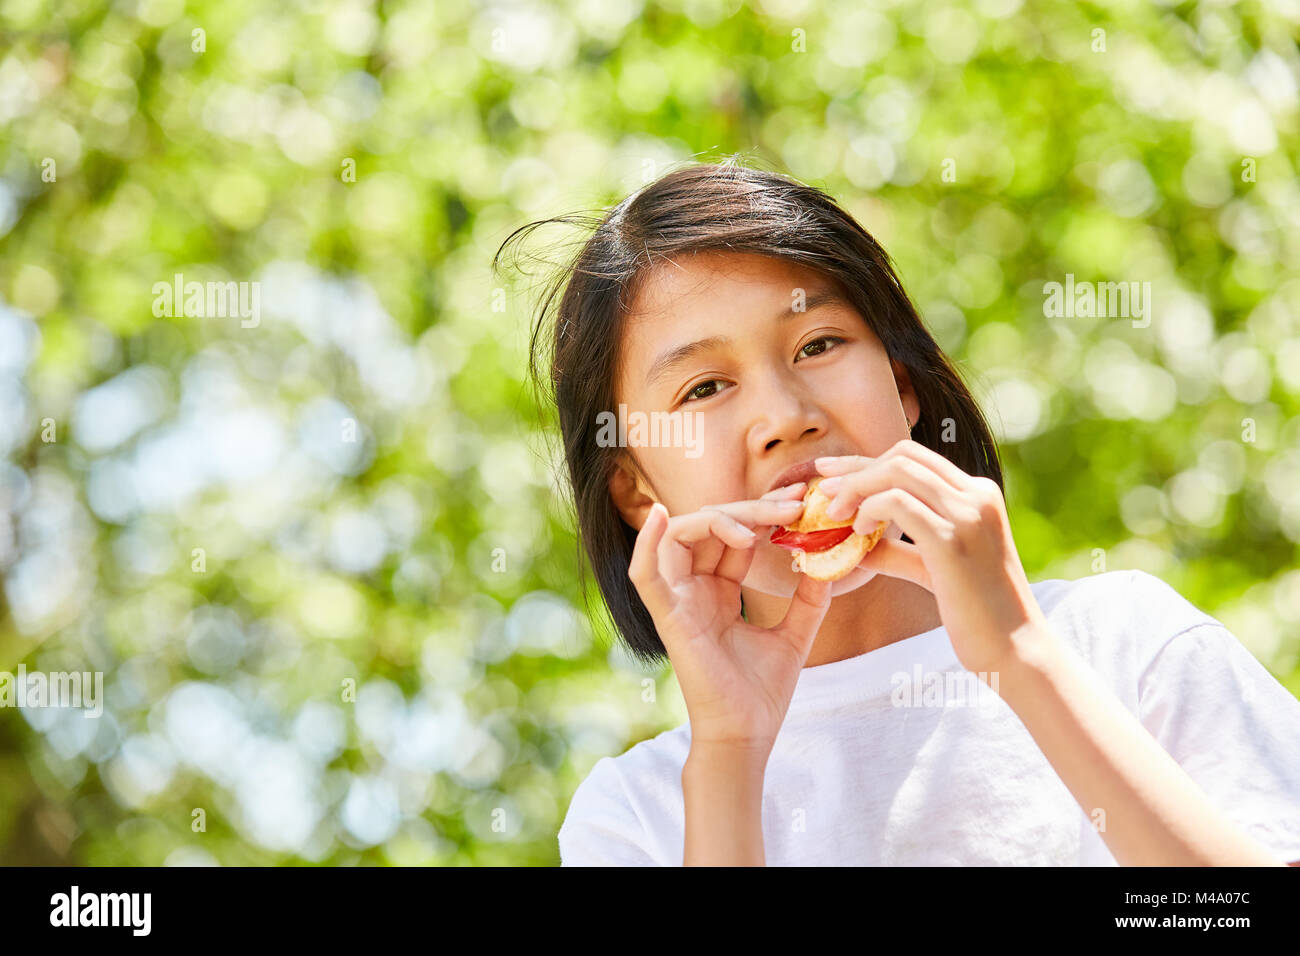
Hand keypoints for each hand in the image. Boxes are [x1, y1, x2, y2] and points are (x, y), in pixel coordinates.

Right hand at [628, 483, 834, 752]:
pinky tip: (660, 514)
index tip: (802, 504)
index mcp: (719, 592)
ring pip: (681, 536)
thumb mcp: (795, 636)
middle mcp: (694, 590)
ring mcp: (678, 601)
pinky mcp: (668, 617)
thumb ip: (809, 599)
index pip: (734, 536)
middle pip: (711, 528)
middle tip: (792, 505)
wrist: (747, 735)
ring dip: (718, 519)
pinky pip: (644, 573)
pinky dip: (646, 541)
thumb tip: (831, 561)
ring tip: (758, 526)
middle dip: (751, 510)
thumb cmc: (762, 693)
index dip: (763, 515)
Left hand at [813, 439, 1050, 677]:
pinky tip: (859, 533)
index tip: (831, 475)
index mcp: (977, 493)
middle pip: (902, 456)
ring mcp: (968, 514)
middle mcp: (976, 494)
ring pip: (897, 472)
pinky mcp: (953, 541)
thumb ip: (898, 551)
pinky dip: (869, 510)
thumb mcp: (933, 569)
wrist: (1015, 649)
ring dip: (856, 488)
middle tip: (823, 492)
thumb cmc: (976, 613)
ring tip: (836, 515)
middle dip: (855, 469)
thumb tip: (854, 545)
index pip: (913, 457)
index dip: (866, 461)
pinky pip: (898, 503)